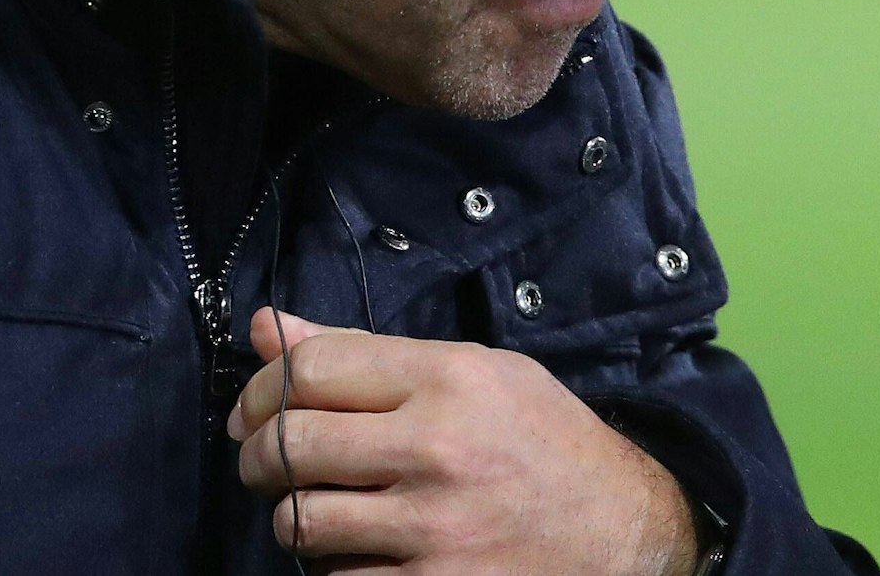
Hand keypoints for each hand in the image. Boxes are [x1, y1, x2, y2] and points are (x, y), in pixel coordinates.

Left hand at [229, 309, 699, 575]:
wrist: (621, 527)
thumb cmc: (541, 440)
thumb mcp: (473, 372)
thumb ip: (367, 352)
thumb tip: (265, 328)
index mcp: (451, 379)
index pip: (312, 368)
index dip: (265, 386)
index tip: (259, 405)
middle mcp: (437, 448)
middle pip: (290, 442)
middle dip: (259, 452)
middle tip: (266, 457)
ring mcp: (432, 529)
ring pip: (299, 519)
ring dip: (296, 513)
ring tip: (322, 504)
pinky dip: (338, 566)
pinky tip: (368, 548)